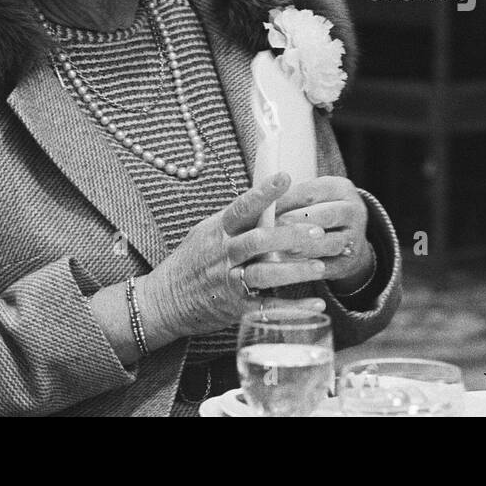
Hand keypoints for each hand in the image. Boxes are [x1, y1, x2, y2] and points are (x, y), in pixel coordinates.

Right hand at [142, 173, 330, 339]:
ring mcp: (228, 281)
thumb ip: (236, 219)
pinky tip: (316, 304)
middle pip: (258, 241)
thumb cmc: (192, 260)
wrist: (164, 300)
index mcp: (219, 230)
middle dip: (289, 235)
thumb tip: (267, 195)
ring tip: (321, 267)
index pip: (242, 207)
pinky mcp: (234, 308)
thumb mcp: (207, 232)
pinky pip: (266, 308)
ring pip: (263, 274)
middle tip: (318, 231)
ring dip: (294, 271)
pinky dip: (292, 307)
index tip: (285, 177)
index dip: (263, 193)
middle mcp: (224, 253)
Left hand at [274, 176, 372, 286]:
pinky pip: (329, 265)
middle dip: (297, 222)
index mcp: (340, 188)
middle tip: (273, 228)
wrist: (347, 238)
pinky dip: (309, 268)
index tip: (264, 207)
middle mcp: (353, 210)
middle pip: (326, 215)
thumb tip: (262, 206)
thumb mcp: (310, 198)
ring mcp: (354, 237)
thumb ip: (289, 199)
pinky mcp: (349, 261)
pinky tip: (290, 268)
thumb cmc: (317, 212)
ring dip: (303, 247)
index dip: (286, 200)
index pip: (312, 192)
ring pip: (330, 243)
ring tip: (279, 249)